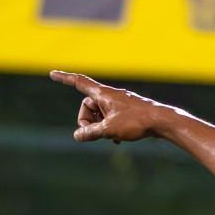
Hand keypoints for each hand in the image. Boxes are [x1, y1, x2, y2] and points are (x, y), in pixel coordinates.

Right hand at [51, 71, 176, 143]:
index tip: (52, 73)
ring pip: (100, 114)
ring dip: (100, 127)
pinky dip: (110, 128)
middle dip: (87, 121)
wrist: (163, 121)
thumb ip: (90, 133)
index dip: (64, 79)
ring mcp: (119, 103)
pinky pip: (111, 118)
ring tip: (112, 137)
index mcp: (103, 94)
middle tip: (96, 133)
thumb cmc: (137, 122)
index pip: (79, 83)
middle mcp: (110, 95)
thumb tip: (77, 136)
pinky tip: (118, 140)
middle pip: (87, 106)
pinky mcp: (127, 111)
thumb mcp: (108, 129)